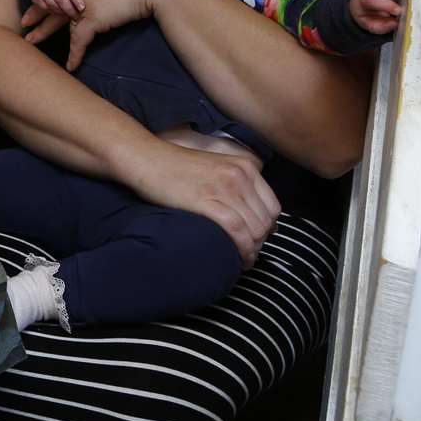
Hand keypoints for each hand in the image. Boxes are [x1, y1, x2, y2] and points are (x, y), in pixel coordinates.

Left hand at [28, 0, 176, 69]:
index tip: (33, 5)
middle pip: (51, 5)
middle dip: (36, 16)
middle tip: (22, 25)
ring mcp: (82, 5)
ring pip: (57, 23)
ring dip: (44, 34)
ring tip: (32, 43)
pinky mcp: (92, 19)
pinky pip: (78, 42)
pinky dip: (74, 55)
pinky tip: (70, 66)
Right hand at [129, 141, 280, 264]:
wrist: (147, 159)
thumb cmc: (177, 168)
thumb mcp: (217, 167)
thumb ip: (238, 185)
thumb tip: (253, 216)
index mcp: (246, 167)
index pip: (273, 207)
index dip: (267, 230)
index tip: (255, 241)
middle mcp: (240, 175)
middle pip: (266, 221)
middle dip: (260, 244)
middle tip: (246, 255)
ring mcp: (224, 187)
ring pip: (254, 228)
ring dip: (252, 250)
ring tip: (242, 260)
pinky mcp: (206, 200)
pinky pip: (236, 230)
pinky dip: (241, 249)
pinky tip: (236, 258)